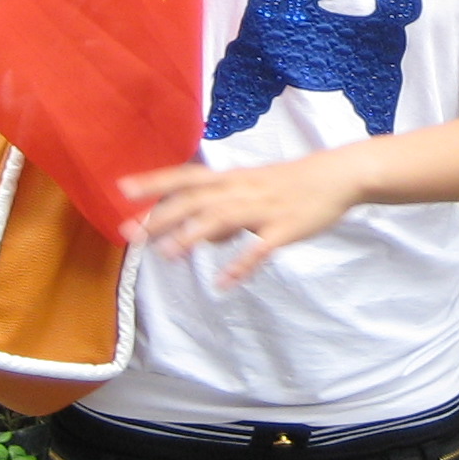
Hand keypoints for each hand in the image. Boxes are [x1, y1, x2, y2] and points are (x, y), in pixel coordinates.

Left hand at [119, 151, 362, 286]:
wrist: (336, 176)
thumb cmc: (290, 182)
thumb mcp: (250, 189)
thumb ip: (221, 210)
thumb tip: (196, 235)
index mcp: (232, 178)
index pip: (185, 177)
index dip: (154, 182)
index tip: (122, 189)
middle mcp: (242, 190)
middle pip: (196, 200)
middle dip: (162, 216)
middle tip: (130, 234)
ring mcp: (263, 208)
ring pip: (223, 220)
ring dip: (194, 236)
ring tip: (168, 255)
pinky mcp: (285, 228)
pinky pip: (260, 248)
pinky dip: (241, 264)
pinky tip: (224, 283)